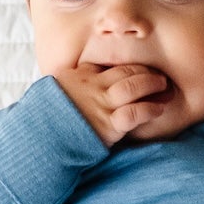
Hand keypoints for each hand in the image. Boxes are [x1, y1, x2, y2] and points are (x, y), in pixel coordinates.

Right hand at [50, 62, 172, 146]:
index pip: (108, 64)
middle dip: (145, 71)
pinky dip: (150, 108)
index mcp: (80, 76)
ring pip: (133, 86)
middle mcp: (93, 86)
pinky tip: (159, 108)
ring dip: (151, 84)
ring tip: (164, 85)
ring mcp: (102, 104)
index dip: (127, 65)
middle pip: (125, 71)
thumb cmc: (46, 120)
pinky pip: (135, 112)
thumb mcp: (55, 92)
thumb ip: (71, 85)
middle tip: (158, 75)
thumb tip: (79, 83)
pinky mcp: (108, 125)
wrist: (40, 139)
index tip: (138, 68)